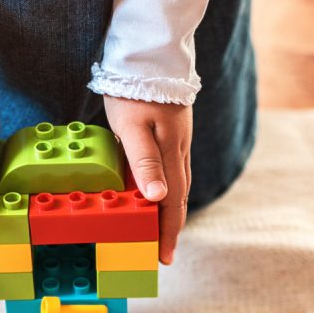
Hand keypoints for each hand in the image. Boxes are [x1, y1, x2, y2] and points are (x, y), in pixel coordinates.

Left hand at [103, 96, 191, 264]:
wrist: (150, 54)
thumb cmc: (135, 91)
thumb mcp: (134, 127)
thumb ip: (145, 162)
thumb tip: (158, 198)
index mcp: (170, 156)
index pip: (173, 204)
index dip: (167, 233)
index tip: (164, 258)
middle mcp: (179, 153)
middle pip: (178, 199)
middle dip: (170, 228)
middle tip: (161, 252)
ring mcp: (178, 143)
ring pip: (177, 186)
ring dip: (170, 211)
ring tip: (160, 230)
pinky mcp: (173, 134)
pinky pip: (172, 171)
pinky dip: (166, 189)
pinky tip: (157, 193)